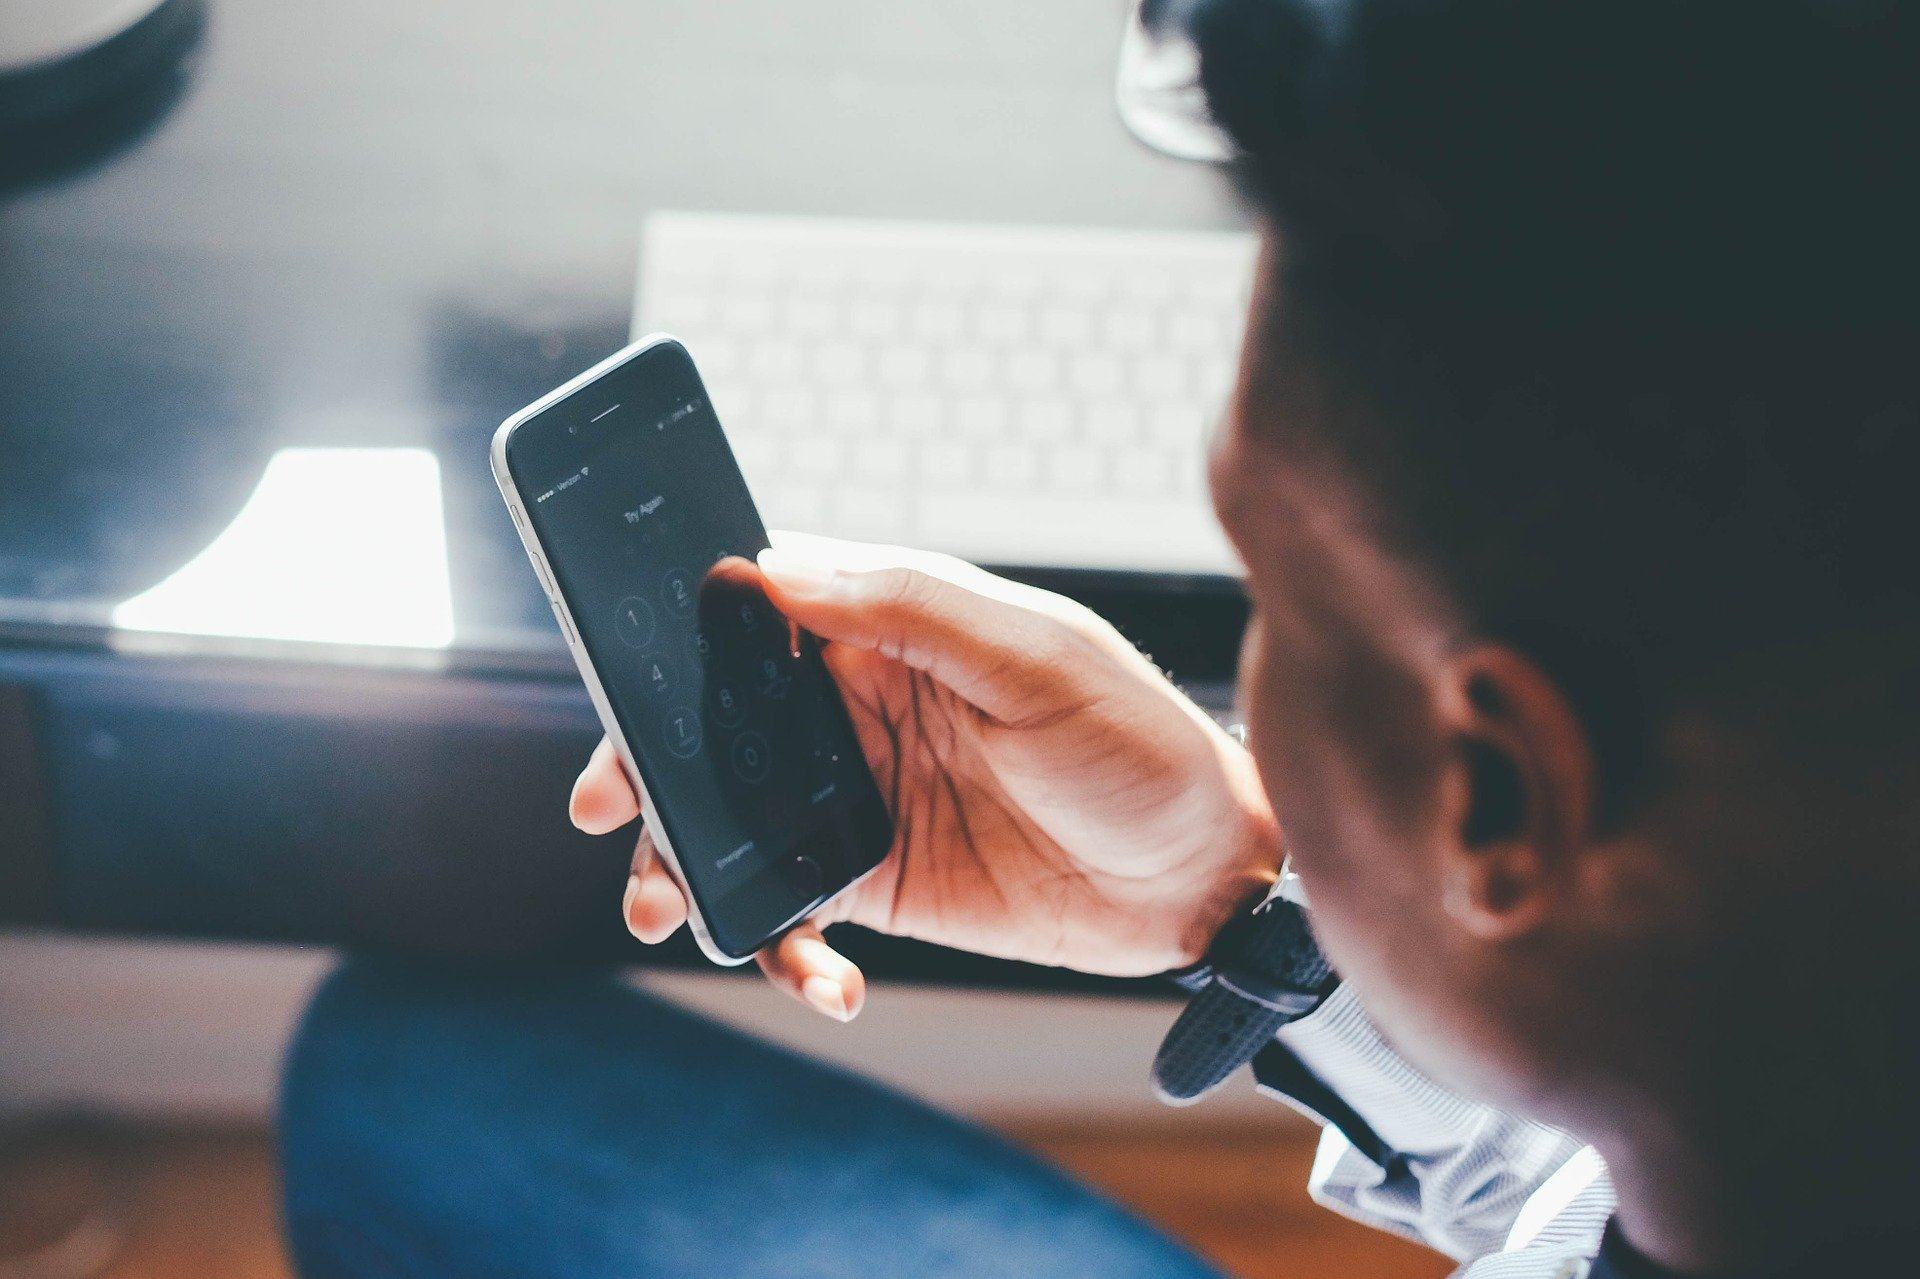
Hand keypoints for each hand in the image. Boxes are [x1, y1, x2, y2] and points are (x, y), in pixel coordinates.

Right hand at [571, 533, 1280, 1020]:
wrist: (1207, 879)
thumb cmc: (1141, 742)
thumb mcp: (1038, 656)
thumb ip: (911, 608)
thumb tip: (776, 571)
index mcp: (889, 631)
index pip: (756, 615)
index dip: (676, 639)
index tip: (623, 676)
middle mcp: (857, 709)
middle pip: (716, 723)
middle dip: (645, 761)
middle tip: (606, 801)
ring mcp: (858, 799)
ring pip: (732, 821)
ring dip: (682, 863)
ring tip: (661, 906)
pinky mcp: (876, 885)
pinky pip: (793, 912)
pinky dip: (783, 948)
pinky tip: (823, 979)